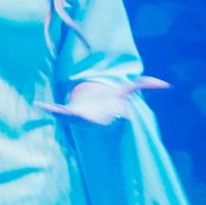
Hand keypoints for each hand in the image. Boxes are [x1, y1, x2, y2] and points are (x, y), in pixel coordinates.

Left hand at [38, 76, 169, 125]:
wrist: (93, 107)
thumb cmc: (109, 102)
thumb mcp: (124, 92)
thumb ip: (143, 86)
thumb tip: (167, 84)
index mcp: (105, 116)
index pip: (109, 117)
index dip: (110, 116)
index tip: (113, 115)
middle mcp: (90, 119)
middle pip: (88, 120)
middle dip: (86, 117)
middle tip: (80, 114)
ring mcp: (77, 117)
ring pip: (68, 116)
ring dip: (60, 113)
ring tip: (48, 108)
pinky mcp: (66, 114)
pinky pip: (56, 111)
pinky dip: (48, 108)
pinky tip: (38, 104)